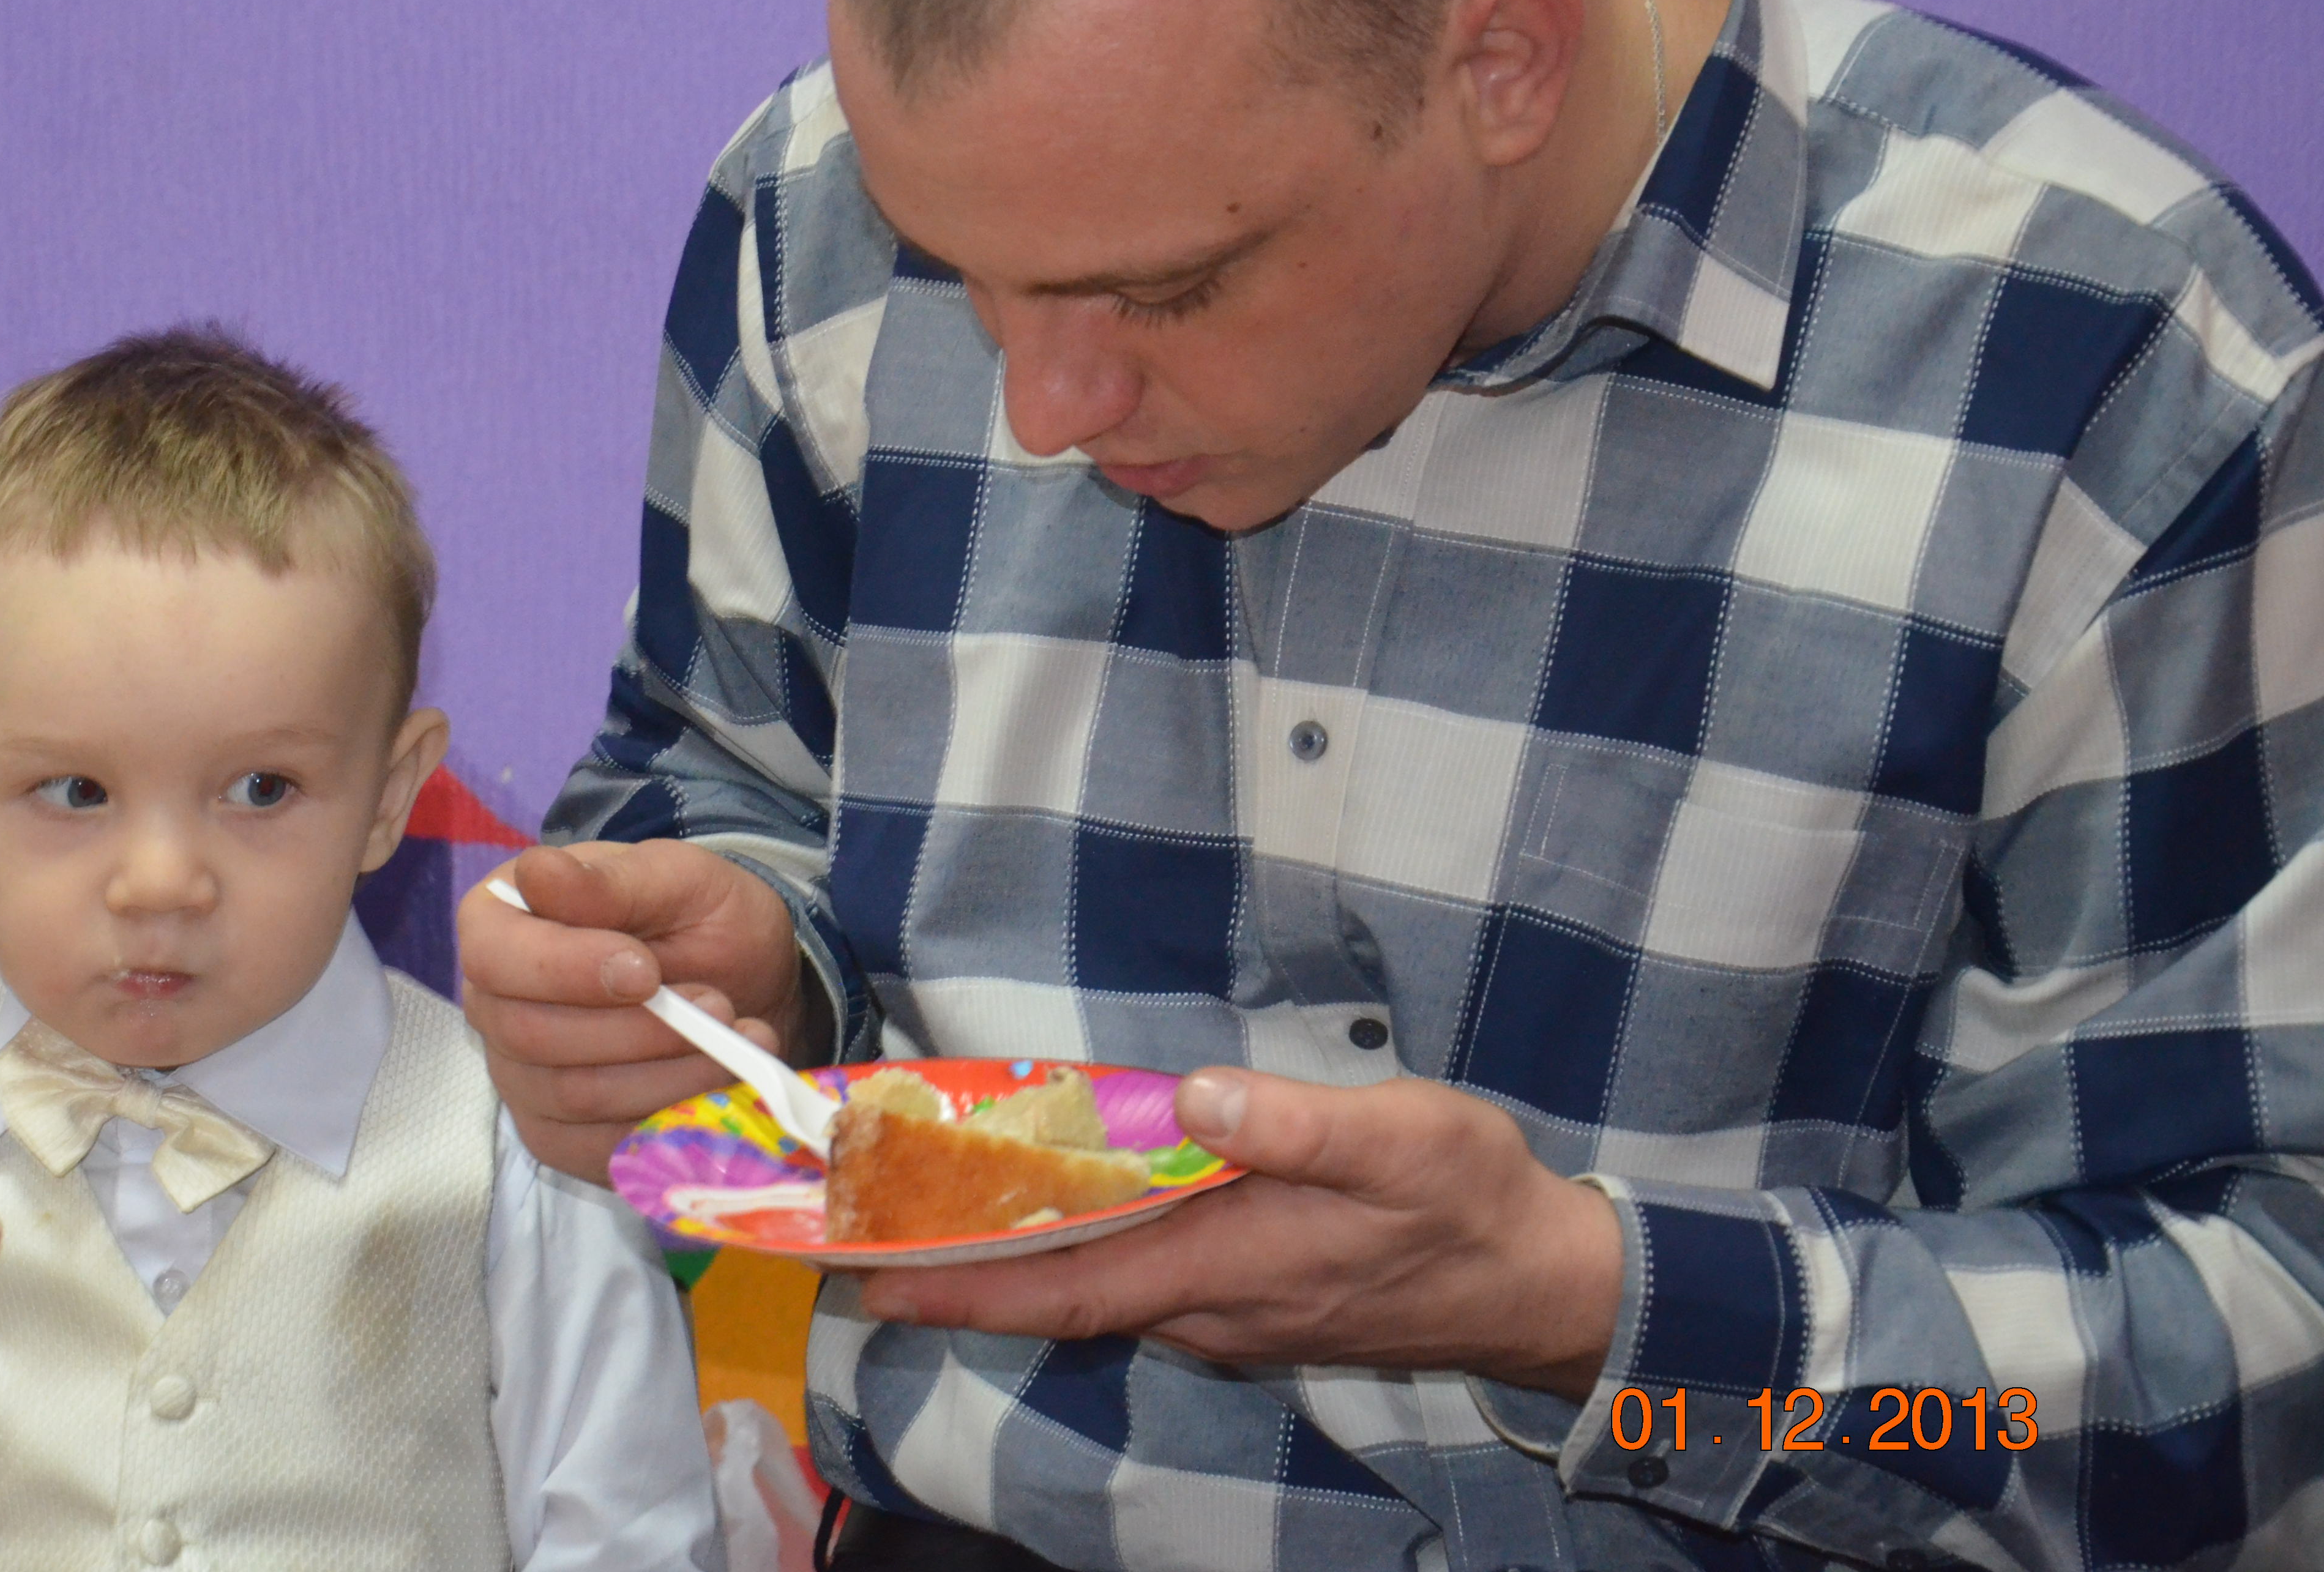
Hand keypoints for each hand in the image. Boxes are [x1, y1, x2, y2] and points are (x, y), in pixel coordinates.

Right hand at [458, 841, 815, 1181]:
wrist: (742, 980)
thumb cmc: (697, 917)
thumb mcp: (676, 879)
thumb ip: (611, 882)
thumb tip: (538, 873)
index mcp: (500, 924)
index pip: (494, 957)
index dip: (564, 969)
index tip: (645, 969)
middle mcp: (493, 1006)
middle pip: (533, 1036)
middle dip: (639, 1028)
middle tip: (719, 1005)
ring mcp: (520, 1079)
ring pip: (575, 1097)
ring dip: (669, 1073)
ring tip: (737, 1039)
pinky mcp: (560, 1138)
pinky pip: (599, 1148)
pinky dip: (669, 1120)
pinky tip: (720, 1085)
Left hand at [858, 1071, 1624, 1398]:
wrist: (1542, 1282)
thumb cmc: (1471, 1204)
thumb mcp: (1400, 1142)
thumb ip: (1295, 1123)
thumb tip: (1200, 1096)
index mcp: (1225, 1267)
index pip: (1067, 1287)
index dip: (968, 1285)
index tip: (876, 1280)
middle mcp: (1209, 1306)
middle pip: (1061, 1295)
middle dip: (960, 1274)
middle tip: (863, 1241)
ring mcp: (1230, 1309)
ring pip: (1096, 1291)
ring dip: (1012, 1265)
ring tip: (928, 1218)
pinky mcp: (1254, 1296)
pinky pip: (1137, 1282)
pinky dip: (1076, 1255)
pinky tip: (1052, 1217)